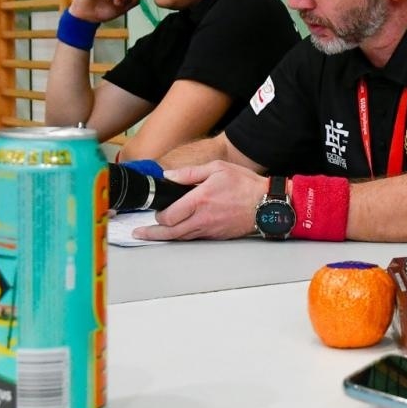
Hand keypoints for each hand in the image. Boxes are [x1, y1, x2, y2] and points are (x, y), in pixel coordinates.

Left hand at [131, 160, 266, 240]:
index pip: (170, 215)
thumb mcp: (217, 169)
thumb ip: (190, 173)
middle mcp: (203, 218)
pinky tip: (177, 233)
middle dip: (152, 233)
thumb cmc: (245, 184)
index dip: (158, 216)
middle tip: (139, 233)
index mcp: (200, 200)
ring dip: (165, 238)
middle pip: (171, 232)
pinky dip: (183, 237)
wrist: (267, 204)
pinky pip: (195, 238)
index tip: (155, 212)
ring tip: (152, 236)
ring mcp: (210, 230)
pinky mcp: (217, 236)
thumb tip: (169, 176)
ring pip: (182, 238)